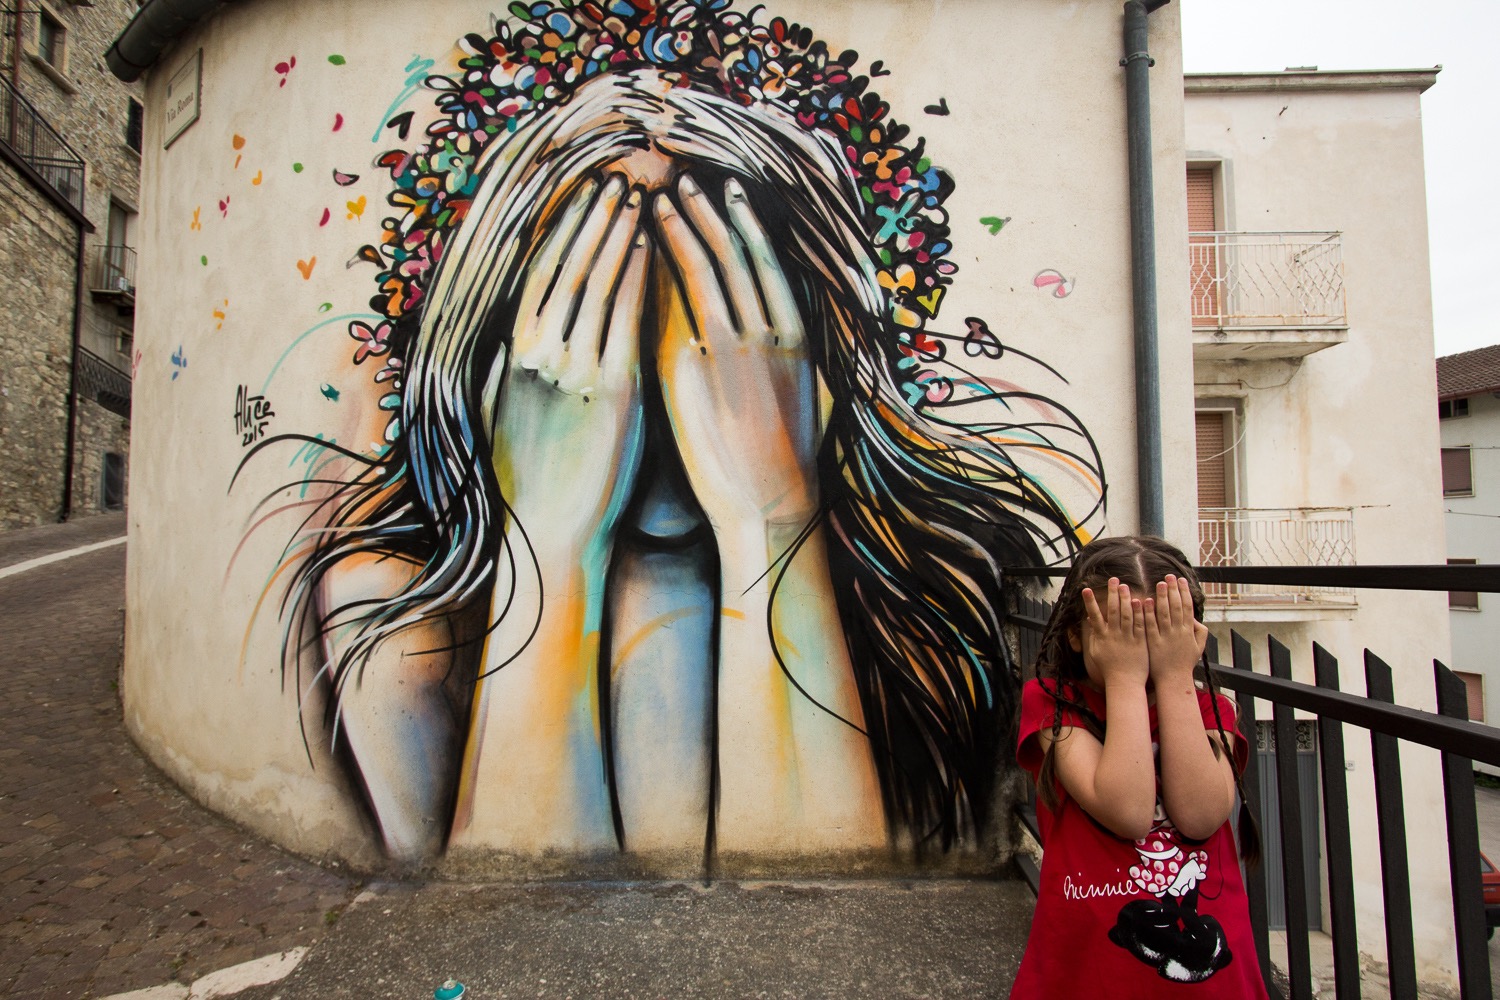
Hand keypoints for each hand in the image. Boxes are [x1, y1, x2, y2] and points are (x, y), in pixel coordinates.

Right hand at [489, 175, 650, 554]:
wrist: (548, 532)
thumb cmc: (528, 476)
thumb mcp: (504, 410)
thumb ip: (512, 363)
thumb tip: (517, 329)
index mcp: (512, 354)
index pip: (537, 274)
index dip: (559, 231)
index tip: (577, 198)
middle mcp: (540, 353)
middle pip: (568, 267)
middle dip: (592, 218)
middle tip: (613, 179)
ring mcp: (576, 368)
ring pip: (598, 283)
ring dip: (617, 235)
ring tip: (635, 199)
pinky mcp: (614, 390)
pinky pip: (627, 319)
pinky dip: (637, 278)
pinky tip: (650, 249)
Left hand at [653, 174, 817, 529]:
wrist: (768, 505)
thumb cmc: (784, 465)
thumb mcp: (805, 400)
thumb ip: (793, 359)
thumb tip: (789, 336)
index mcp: (798, 338)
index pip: (768, 263)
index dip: (747, 223)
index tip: (730, 193)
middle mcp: (768, 331)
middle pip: (737, 254)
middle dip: (711, 211)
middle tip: (687, 179)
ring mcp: (731, 347)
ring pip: (706, 268)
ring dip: (681, 228)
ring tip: (659, 199)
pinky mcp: (696, 368)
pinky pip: (674, 304)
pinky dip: (659, 271)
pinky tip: (641, 249)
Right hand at [1081, 579, 1148, 690]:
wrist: (1125, 683)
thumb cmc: (1110, 669)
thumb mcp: (1096, 652)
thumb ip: (1093, 635)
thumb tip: (1089, 619)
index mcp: (1102, 638)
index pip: (1094, 616)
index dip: (1089, 602)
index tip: (1085, 589)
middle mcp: (1114, 636)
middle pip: (1112, 611)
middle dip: (1112, 594)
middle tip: (1113, 580)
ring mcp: (1127, 638)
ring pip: (1126, 614)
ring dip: (1125, 599)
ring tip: (1125, 586)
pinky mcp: (1140, 642)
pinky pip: (1140, 624)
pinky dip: (1140, 612)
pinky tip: (1140, 600)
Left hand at [1144, 574, 1208, 683]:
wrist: (1173, 680)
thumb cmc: (1184, 663)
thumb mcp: (1198, 647)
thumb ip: (1200, 632)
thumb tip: (1197, 618)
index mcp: (1188, 631)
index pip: (1187, 607)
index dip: (1184, 592)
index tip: (1180, 580)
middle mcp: (1178, 632)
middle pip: (1176, 606)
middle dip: (1173, 590)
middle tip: (1169, 575)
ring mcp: (1165, 637)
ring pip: (1164, 613)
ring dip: (1162, 597)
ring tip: (1159, 583)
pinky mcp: (1153, 643)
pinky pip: (1150, 625)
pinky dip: (1148, 612)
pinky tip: (1145, 601)